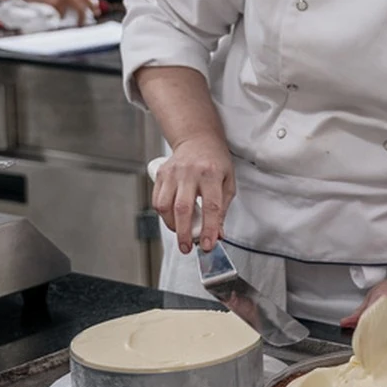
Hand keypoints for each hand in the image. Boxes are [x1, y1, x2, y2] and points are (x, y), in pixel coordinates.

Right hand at [152, 135, 234, 253]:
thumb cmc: (215, 161)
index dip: (209, 229)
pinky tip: (173, 218)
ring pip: (166, 206)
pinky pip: (157, 200)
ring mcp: (173, 172)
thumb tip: (216, 234)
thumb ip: (222, 209)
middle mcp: (190, 172)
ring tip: (181, 232)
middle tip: (187, 247)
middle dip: (185, 233)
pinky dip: (164, 215)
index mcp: (211, 173)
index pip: (211, 206)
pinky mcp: (161, 174)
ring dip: (172, 225)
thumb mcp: (228, 182)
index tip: (207, 244)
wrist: (198, 139)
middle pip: (183, 209)